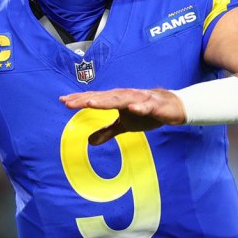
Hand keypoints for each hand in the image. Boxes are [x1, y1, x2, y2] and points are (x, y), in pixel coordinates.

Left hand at [59, 88, 184, 145]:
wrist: (174, 107)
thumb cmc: (147, 112)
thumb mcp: (125, 125)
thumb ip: (108, 131)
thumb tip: (90, 142)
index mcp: (117, 99)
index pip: (96, 98)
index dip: (79, 100)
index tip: (63, 101)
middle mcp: (126, 96)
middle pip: (103, 97)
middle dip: (87, 99)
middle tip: (69, 102)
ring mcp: (140, 99)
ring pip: (121, 99)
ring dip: (106, 100)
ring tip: (91, 103)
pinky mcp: (155, 105)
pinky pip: (146, 106)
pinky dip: (139, 106)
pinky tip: (132, 108)